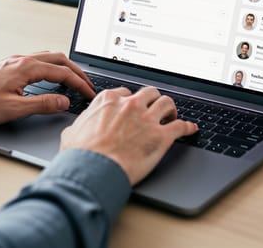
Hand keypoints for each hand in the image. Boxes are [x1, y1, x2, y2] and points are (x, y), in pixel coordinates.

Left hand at [0, 52, 94, 124]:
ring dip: (64, 68)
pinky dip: (51, 67)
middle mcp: (22, 60)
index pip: (62, 73)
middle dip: (76, 72)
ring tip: (73, 81)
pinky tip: (50, 78)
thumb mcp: (14, 109)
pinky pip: (38, 61)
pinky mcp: (8, 65)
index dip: (80, 84)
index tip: (89, 93)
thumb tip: (64, 102)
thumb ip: (43, 105)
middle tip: (87, 85)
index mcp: (26, 67)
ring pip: (48, 58)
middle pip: (59, 60)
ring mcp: (15, 61)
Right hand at [60, 87, 198, 184]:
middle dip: (153, 100)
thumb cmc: (81, 154)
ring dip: (171, 109)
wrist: (93, 170)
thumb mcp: (72, 133)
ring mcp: (147, 119)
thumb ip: (81, 125)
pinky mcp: (161, 136)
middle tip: (154, 109)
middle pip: (150, 93)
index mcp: (109, 101)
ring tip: (171, 116)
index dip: (130, 102)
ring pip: (167, 103)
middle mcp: (130, 105)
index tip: (133, 108)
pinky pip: (181, 126)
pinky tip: (191, 129)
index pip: (126, 93)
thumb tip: (77, 128)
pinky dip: (188, 127)